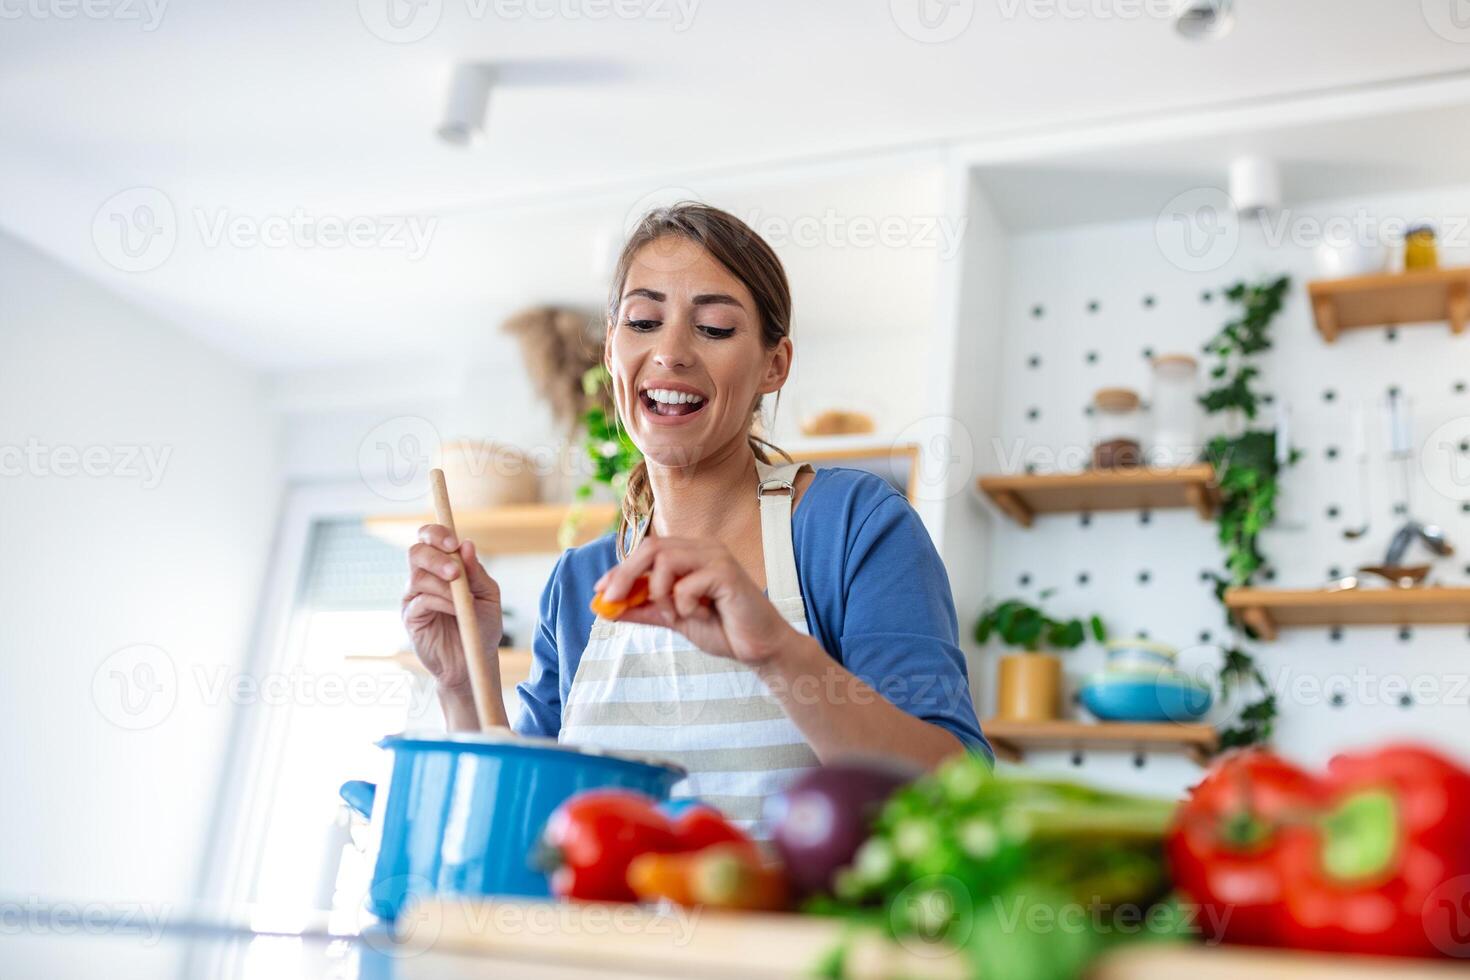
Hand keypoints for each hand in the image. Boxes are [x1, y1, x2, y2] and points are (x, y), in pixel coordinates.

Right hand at [402, 524, 503, 695]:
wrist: (475, 660)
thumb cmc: (482, 625)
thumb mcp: (488, 595)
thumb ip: (476, 572)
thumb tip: (467, 544)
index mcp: (443, 565)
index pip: (429, 537)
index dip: (437, 534)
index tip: (453, 543)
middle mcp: (425, 577)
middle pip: (416, 552)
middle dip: (436, 557)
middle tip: (455, 572)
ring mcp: (415, 596)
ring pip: (417, 576)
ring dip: (442, 584)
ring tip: (462, 599)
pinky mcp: (411, 617)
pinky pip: (420, 600)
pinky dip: (441, 601)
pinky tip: (456, 611)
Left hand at [593, 537, 796, 665]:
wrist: (759, 648)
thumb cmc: (723, 629)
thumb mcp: (675, 619)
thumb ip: (645, 610)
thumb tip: (607, 608)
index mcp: (692, 554)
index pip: (648, 551)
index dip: (620, 570)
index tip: (600, 592)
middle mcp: (704, 548)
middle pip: (651, 548)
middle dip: (625, 575)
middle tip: (610, 601)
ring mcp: (716, 557)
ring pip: (665, 560)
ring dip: (658, 593)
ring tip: (674, 615)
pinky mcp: (726, 574)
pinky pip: (686, 585)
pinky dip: (683, 606)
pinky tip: (702, 615)